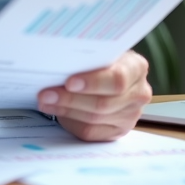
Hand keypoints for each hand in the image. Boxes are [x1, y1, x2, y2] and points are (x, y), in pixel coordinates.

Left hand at [37, 51, 151, 140]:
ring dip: (66, 110)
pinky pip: (91, 132)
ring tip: (45, 101)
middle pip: (103, 103)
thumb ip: (87, 58)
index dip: (93, 82)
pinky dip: (71, 122)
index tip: (69, 82)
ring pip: (94, 119)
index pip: (117, 79)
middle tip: (46, 94)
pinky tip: (57, 111)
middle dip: (70, 99)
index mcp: (136, 68)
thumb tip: (57, 63)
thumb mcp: (98, 53)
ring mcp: (130, 115)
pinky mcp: (118, 131)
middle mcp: (139, 93)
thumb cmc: (99, 61)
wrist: (107, 74)